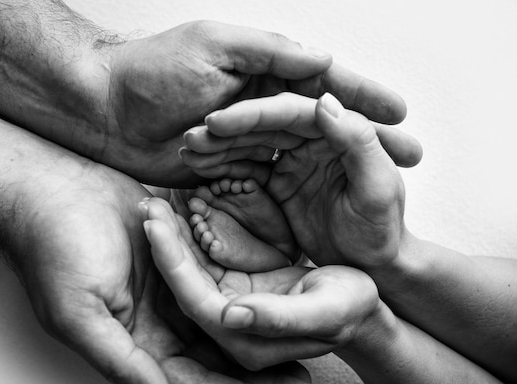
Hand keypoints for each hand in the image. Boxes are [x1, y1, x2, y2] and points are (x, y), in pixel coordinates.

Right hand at [10, 158, 324, 383]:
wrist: (52, 189)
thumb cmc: (55, 249)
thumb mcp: (78, 313)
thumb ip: (120, 361)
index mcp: (138, 346)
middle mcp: (161, 324)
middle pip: (223, 361)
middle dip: (267, 380)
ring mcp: (176, 291)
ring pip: (232, 324)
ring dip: (270, 338)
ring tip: (315, 352)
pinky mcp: (187, 257)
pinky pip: (226, 281)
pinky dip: (255, 294)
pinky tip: (287, 297)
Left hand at [100, 20, 408, 186]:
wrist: (104, 111)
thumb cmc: (154, 71)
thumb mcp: (217, 44)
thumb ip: (271, 53)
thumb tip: (323, 60)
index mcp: (264, 73)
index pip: (326, 86)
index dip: (366, 98)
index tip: (404, 114)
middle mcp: (260, 108)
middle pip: (324, 128)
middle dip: (369, 141)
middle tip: (412, 159)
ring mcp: (245, 144)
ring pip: (302, 160)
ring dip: (339, 172)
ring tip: (382, 187)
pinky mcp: (225, 172)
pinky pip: (265, 184)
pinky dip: (293, 194)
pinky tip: (325, 206)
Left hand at [141, 197, 378, 366]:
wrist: (360, 304)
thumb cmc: (352, 308)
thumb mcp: (326, 310)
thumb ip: (280, 318)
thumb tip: (231, 317)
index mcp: (246, 340)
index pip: (194, 300)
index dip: (172, 262)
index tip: (154, 223)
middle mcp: (228, 326)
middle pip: (184, 282)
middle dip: (164, 241)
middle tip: (148, 201)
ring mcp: (227, 305)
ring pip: (190, 268)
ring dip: (173, 234)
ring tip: (156, 199)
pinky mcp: (233, 286)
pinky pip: (204, 258)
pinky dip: (191, 233)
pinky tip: (181, 206)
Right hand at [182, 92, 407, 267]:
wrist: (371, 265)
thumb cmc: (382, 231)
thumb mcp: (377, 189)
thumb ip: (359, 142)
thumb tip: (325, 102)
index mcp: (339, 131)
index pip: (293, 113)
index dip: (254, 115)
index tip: (219, 121)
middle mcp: (314, 139)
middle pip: (265, 124)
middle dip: (228, 129)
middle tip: (192, 137)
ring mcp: (293, 159)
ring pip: (251, 144)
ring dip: (220, 146)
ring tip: (188, 150)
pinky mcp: (279, 181)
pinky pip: (247, 168)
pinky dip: (224, 168)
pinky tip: (198, 167)